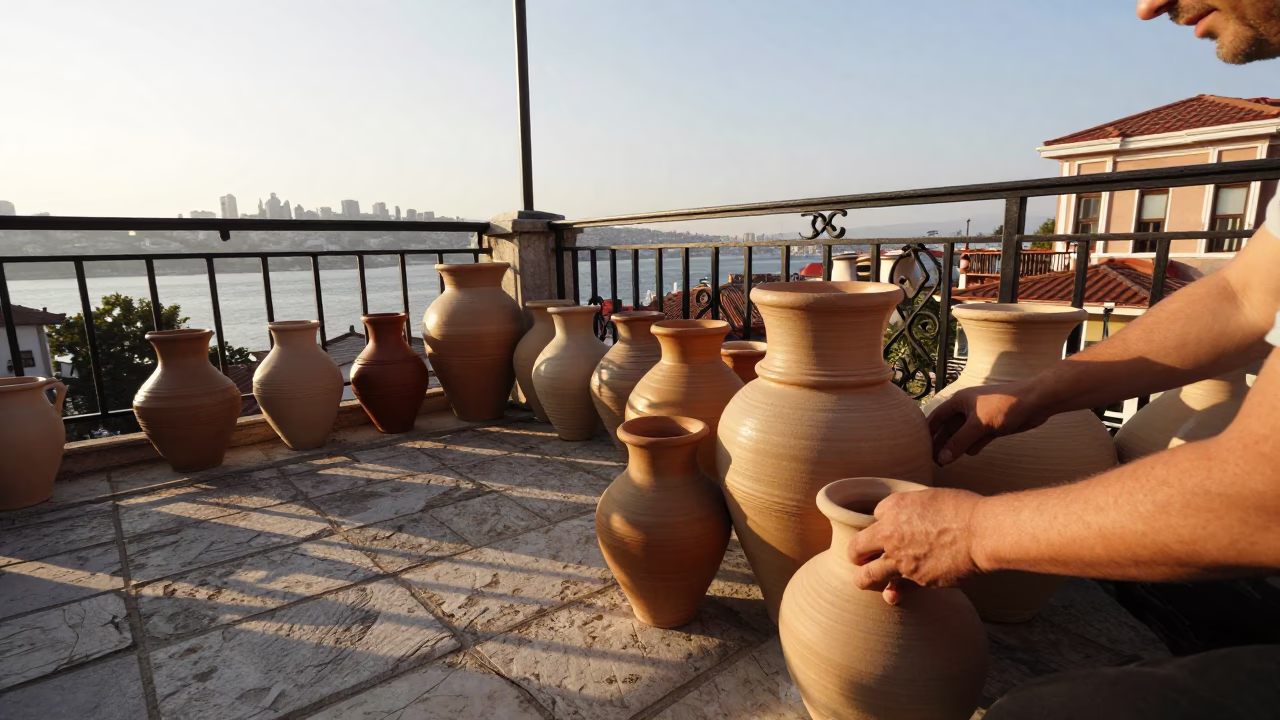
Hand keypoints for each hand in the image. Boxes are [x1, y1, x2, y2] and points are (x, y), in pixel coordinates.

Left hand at [850, 488, 983, 604]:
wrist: (982, 533)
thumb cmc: (964, 509)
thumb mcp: (932, 497)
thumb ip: (913, 509)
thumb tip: (909, 519)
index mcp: (893, 507)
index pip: (874, 516)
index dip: (883, 523)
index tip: (893, 527)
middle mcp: (889, 534)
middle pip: (856, 549)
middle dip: (857, 554)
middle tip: (861, 558)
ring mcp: (900, 560)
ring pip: (866, 577)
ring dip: (865, 579)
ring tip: (865, 581)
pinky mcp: (915, 580)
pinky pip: (898, 590)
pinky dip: (896, 593)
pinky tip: (894, 595)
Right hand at [927, 382, 1047, 465]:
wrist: (1036, 401)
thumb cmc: (1005, 405)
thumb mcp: (978, 425)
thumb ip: (959, 442)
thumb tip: (942, 459)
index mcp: (959, 402)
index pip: (937, 418)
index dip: (929, 432)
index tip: (921, 449)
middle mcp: (967, 409)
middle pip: (949, 428)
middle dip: (942, 443)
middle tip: (934, 461)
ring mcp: (980, 418)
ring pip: (963, 435)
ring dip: (957, 447)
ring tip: (948, 462)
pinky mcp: (993, 426)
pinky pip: (978, 438)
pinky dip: (974, 445)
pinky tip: (971, 453)